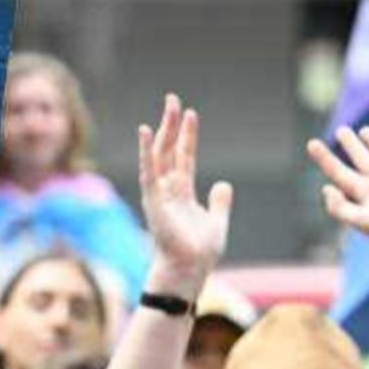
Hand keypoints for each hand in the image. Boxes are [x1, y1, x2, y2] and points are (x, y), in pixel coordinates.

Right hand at [138, 95, 231, 297]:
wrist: (189, 270)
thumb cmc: (199, 252)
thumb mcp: (217, 221)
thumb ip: (219, 202)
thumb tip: (223, 184)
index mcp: (181, 193)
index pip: (183, 157)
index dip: (187, 136)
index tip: (190, 114)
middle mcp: (167, 189)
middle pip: (169, 149)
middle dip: (171, 124)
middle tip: (172, 99)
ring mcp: (159, 192)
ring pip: (160, 153)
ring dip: (164, 128)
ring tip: (169, 105)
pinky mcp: (153, 199)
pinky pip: (149, 170)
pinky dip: (146, 150)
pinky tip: (145, 130)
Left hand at [307, 128, 368, 249]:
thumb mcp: (361, 221)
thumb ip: (339, 208)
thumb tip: (326, 188)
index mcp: (364, 194)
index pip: (338, 172)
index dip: (324, 158)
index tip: (311, 143)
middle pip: (361, 159)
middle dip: (351, 145)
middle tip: (342, 130)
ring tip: (365, 130)